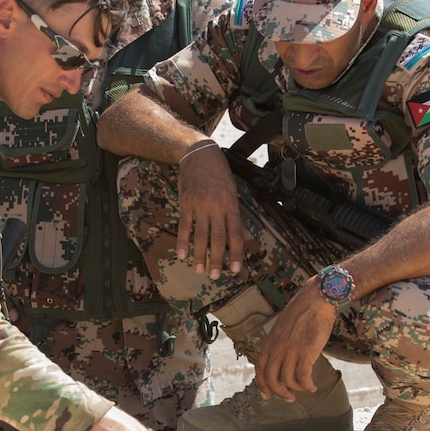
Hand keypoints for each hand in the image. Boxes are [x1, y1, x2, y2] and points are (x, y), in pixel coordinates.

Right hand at [177, 143, 244, 278]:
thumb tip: (247, 236)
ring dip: (200, 254)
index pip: (236, 233)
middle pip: (218, 238)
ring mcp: (200, 206)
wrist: (199, 154)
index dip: (237, 252)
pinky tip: (182, 254)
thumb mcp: (233, 192)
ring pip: (201, 235)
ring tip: (199, 270)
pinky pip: (184, 226)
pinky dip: (183, 241)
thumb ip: (237, 216)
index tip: (236, 269)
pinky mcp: (186, 204)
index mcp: (231, 205)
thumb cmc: (219, 173)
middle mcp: (216, 207)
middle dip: (217, 259)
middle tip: (215, 276)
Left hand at [254, 283, 336, 401]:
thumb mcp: (282, 326)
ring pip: (288, 380)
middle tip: (289, 398)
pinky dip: (308, 386)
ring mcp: (291, 351)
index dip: (262, 385)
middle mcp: (277, 348)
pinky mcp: (306, 353)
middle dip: (280, 393)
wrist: (316, 299)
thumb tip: (282, 358)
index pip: (260, 368)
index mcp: (270, 341)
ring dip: (297, 389)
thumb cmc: (302, 311)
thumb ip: (279, 342)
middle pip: (272, 379)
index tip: (266, 395)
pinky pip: (304, 377)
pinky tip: (313, 386)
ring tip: (306, 389)